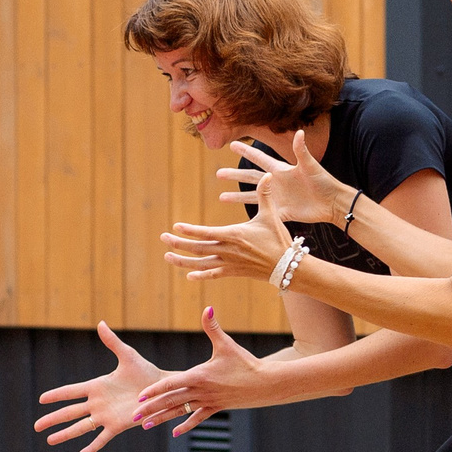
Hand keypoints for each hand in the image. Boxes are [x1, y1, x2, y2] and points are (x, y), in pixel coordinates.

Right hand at [33, 322, 166, 451]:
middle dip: (52, 418)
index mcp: (97, 386)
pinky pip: (101, 438)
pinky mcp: (117, 425)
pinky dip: (91, 447)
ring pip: (81, 427)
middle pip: (69, 412)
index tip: (41, 399)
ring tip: (49, 441)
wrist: (162, 389)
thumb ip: (112, 342)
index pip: (71, 391)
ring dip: (65, 434)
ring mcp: (106, 416)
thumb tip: (100, 323)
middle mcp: (98, 403)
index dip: (56, 395)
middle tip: (36, 426)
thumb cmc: (146, 372)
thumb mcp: (127, 356)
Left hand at [133, 307, 264, 432]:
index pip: (172, 384)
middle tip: (134, 416)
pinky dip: (186, 425)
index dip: (155, 390)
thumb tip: (207, 308)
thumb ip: (212, 327)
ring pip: (180, 411)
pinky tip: (174, 433)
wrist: (266, 384)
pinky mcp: (216, 407)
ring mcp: (208, 401)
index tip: (140, 397)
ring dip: (162, 419)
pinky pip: (197, 418)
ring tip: (145, 426)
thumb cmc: (246, 363)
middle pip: (171, 401)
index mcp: (199, 376)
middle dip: (151, 409)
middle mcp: (201, 391)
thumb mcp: (227, 344)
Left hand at [163, 176, 293, 283]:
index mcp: (235, 235)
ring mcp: (230, 263)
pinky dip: (201, 275)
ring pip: (201, 263)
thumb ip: (265, 195)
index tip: (175, 227)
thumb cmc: (279, 239)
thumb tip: (267, 176)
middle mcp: (229, 250)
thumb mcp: (271, 215)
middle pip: (198, 248)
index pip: (206, 232)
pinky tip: (189, 275)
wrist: (288, 267)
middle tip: (162, 238)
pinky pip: (213, 274)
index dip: (190, 230)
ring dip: (183, 261)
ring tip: (167, 256)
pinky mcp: (234, 272)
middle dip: (178, 244)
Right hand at [217, 131, 349, 227]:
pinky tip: (241, 217)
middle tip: (218, 174)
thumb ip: (301, 150)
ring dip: (237, 196)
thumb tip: (299, 132)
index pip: (259, 158)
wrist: (333, 203)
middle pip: (250, 177)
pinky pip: (264, 212)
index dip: (246, 151)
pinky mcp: (281, 211)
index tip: (232, 144)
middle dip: (234, 175)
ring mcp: (277, 198)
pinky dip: (252, 214)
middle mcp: (276, 183)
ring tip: (221, 197)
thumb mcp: (311, 165)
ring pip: (252, 196)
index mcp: (281, 170)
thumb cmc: (324, 182)